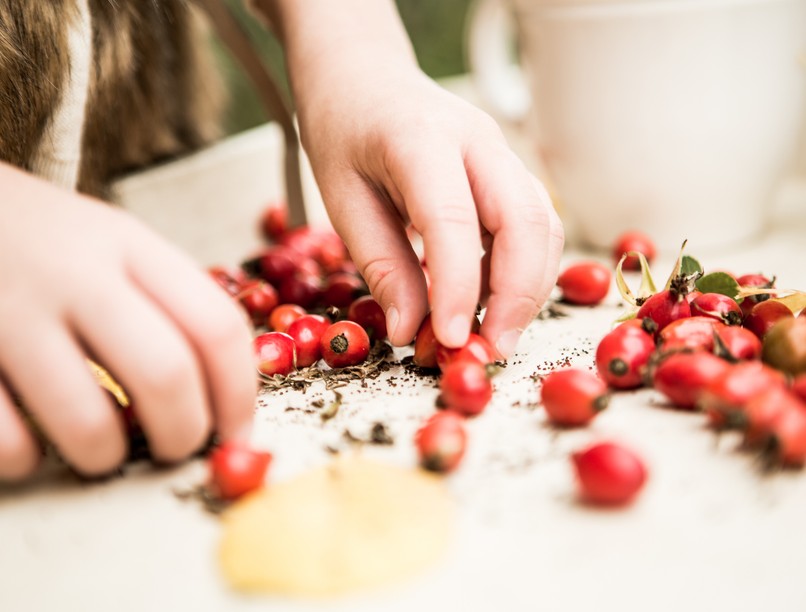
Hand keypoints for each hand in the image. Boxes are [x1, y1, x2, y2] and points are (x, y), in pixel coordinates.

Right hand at [0, 164, 255, 480]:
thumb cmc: (45, 238)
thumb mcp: (115, 240)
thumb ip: (168, 298)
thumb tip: (226, 388)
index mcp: (129, 246)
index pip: (216, 325)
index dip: (241, 393)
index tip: (238, 430)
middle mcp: (75, 276)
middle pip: (165, 375)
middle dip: (185, 434)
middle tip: (179, 448)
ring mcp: (11, 313)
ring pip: (87, 421)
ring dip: (108, 458)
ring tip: (106, 452)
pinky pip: (6, 439)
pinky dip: (28, 461)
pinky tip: (34, 446)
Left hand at [270, 0, 563, 355]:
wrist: (366, 78)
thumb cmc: (345, 131)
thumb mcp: (342, 197)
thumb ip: (381, 264)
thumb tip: (412, 330)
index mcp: (421, 138)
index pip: (452, 218)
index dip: (458, 286)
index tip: (451, 340)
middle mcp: (478, 140)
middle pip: (527, 220)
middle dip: (518, 295)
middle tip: (490, 349)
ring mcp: (503, 153)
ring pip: (544, 224)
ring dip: (529, 288)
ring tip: (493, 334)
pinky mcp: (510, 173)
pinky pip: (536, 225)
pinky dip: (525, 270)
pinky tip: (494, 301)